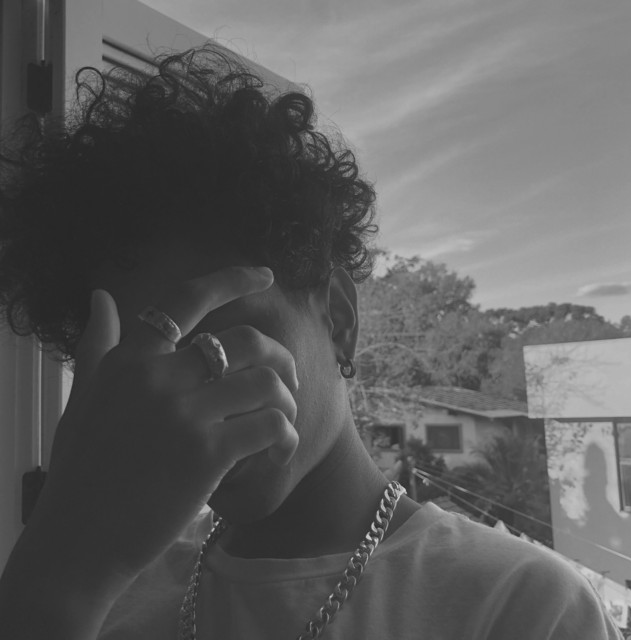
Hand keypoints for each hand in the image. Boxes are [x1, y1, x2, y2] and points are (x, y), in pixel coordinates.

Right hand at [30, 266, 298, 591]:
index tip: (265, 275)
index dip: (232, 279)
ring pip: (266, 383)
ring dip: (286, 403)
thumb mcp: (83, 400)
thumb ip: (98, 346)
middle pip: (245, 341)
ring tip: (281, 423)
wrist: (78, 544)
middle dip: (279, 357)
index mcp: (129, 360)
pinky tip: (277, 452)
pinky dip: (286, 437)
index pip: (186, 300)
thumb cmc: (82, 473)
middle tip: (287, 381)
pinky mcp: (207, 453)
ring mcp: (183, 413)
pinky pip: (271, 425)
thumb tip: (101, 297)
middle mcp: (157, 376)